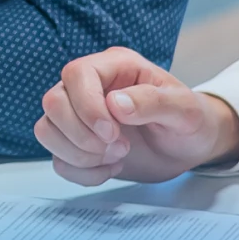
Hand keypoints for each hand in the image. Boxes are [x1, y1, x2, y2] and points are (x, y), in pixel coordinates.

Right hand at [35, 48, 238, 185]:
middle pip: (53, 102)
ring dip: (79, 154)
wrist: (190, 147)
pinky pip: (58, 159)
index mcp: (113, 66)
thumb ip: (152, 102)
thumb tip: (114, 104)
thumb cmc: (191, 120)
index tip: (113, 134)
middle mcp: (89, 87)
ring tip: (116, 157)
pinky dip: (82, 172)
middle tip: (120, 147)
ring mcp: (79, 115)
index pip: (75, 74)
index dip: (87, 106)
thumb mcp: (184, 109)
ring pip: (47, 130)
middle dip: (82, 135)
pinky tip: (110, 168)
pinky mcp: (78, 143)